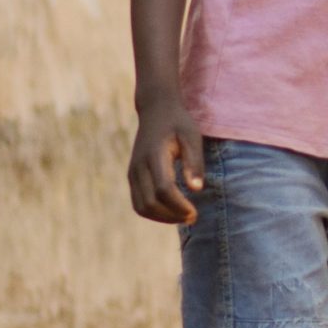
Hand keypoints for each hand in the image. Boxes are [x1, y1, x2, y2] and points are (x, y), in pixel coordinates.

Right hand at [127, 100, 205, 224]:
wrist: (156, 110)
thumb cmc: (178, 123)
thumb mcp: (192, 137)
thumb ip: (194, 162)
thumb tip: (196, 189)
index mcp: (154, 155)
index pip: (163, 189)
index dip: (179, 206)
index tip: (195, 212)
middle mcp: (139, 166)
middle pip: (150, 203)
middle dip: (172, 215)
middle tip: (193, 217)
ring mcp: (132, 172)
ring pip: (141, 207)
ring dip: (162, 218)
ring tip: (183, 216)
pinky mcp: (132, 177)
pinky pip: (138, 203)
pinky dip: (154, 213)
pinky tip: (172, 211)